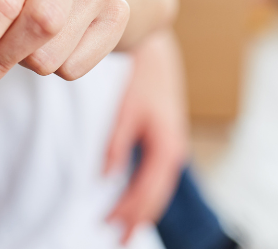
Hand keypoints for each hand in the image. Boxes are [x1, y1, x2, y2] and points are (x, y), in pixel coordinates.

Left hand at [105, 30, 187, 242]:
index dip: (127, 210)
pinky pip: (157, 176)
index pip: (147, 190)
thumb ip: (116, 143)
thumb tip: (104, 176)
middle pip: (156, 196)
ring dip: (142, 209)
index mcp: (166, 146)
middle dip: (137, 218)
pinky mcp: (165, 139)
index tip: (105, 224)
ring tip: (124, 230)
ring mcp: (172, 146)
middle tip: (117, 240)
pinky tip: (132, 199)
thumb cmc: (140, 75)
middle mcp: (173, 151)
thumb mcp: (127, 108)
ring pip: (159, 188)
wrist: (157, 48)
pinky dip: (146, 192)